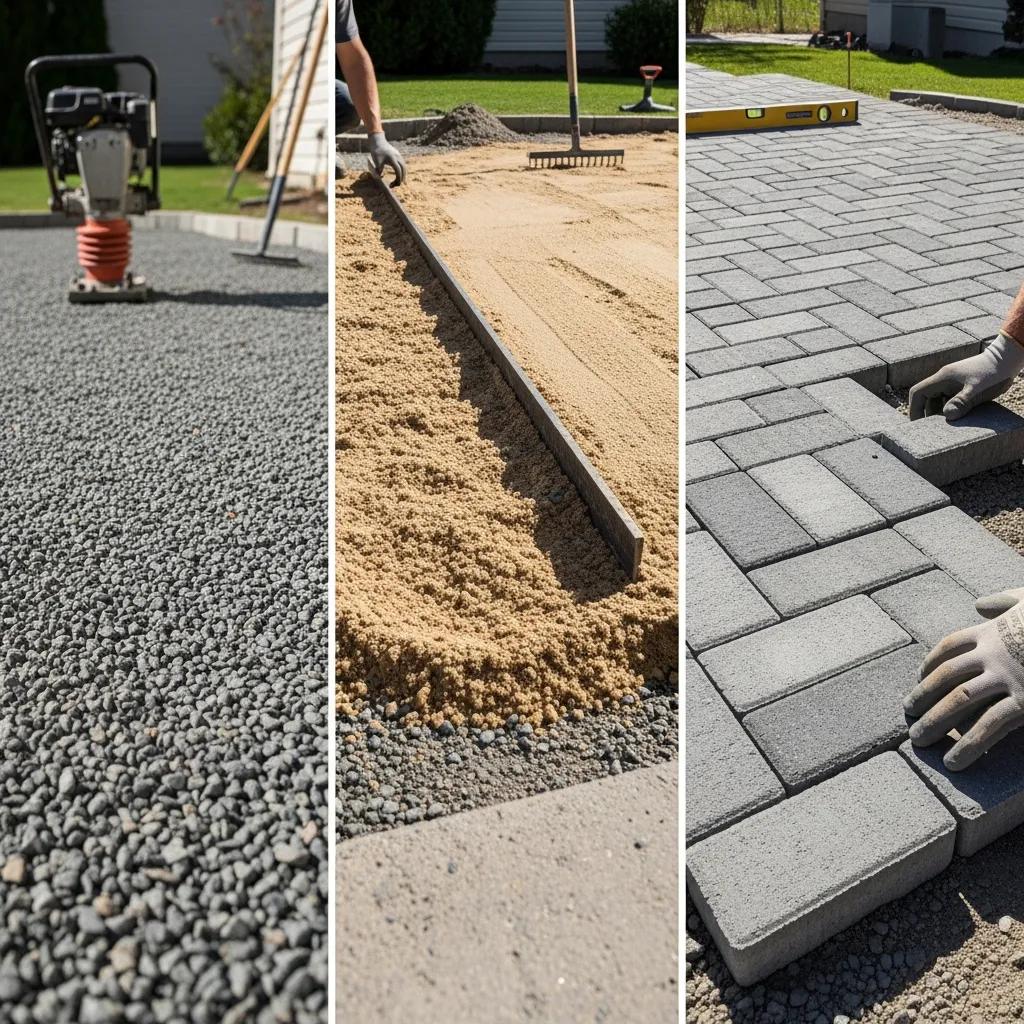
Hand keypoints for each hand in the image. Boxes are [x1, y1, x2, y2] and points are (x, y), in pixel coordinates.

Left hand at [368, 132, 405, 185]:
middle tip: (398, 185)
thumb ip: (379, 169)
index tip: (395, 184)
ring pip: (404, 167)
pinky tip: (398, 174)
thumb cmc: (376, 151)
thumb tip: (380, 178)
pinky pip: (402, 164)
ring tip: (399, 181)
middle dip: (402, 178)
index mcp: (392, 158)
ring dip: (403, 174)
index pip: (398, 170)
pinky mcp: (398, 155)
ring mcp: (399, 155)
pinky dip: (402, 170)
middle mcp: (397, 157)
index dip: (398, 178)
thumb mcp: (376, 160)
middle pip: (403, 169)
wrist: (378, 141)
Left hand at [905, 588, 1023, 769]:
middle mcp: (992, 654)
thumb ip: (1002, 600)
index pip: (949, 648)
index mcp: (990, 632)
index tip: (918, 676)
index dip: (930, 663)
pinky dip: (969, 745)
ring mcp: (1007, 677)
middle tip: (907, 712)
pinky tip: (954, 761)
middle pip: (945, 676)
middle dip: (923, 696)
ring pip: (959, 700)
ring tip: (916, 740)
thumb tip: (980, 604)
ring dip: (934, 722)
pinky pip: (989, 726)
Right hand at [908, 333, 1023, 420]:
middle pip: (926, 398)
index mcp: (942, 378)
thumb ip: (961, 402)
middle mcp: (944, 380)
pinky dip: (951, 409)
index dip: (914, 409)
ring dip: (940, 412)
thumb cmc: (993, 372)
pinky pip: (950, 399)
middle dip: (927, 414)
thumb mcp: (977, 389)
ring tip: (946, 426)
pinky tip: (959, 417)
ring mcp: (953, 382)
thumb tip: (947, 416)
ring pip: (939, 400)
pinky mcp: (962, 386)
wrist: (1008, 358)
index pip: (918, 393)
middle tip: (932, 429)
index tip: (917, 424)